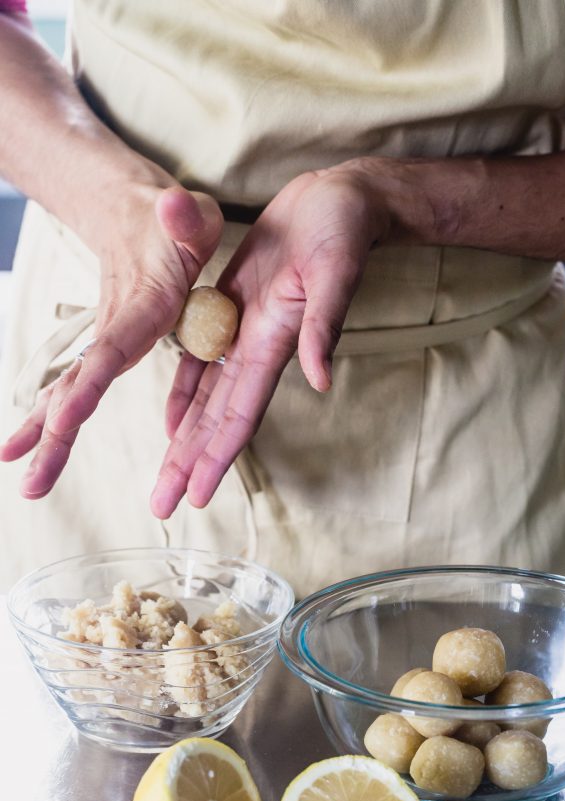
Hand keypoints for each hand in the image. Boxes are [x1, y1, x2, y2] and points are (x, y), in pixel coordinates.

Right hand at [0, 183, 222, 496]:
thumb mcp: (189, 214)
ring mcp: (106, 342)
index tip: (65, 415)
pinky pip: (75, 389)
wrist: (131, 212)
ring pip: (69, 392)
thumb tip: (173, 206)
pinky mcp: (106, 350)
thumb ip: (184, 215)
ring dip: (47, 437)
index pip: (113, 348)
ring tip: (26, 482)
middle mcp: (117, 330)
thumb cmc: (173, 221)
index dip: (90, 380)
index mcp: (144, 307)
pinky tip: (32, 453)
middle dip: (54, 432)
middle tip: (29, 478)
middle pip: (78, 383)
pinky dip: (52, 421)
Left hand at [151, 165, 389, 517]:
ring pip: (206, 398)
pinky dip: (186, 391)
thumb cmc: (342, 228)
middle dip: (190, 464)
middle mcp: (255, 348)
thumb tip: (322, 379)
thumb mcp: (335, 271)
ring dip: (185, 439)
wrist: (337, 198)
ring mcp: (242, 332)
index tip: (198, 497)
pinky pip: (202, 359)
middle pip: (216, 420)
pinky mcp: (232, 308)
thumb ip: (326, 324)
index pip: (241, 414)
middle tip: (162, 506)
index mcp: (276, 344)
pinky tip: (171, 420)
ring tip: (164, 478)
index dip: (218, 457)